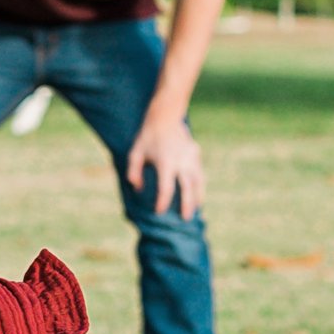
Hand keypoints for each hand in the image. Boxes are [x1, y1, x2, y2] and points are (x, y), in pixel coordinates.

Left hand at [123, 105, 203, 220]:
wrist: (165, 115)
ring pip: (198, 181)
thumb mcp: (135, 152)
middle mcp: (181, 161)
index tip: (159, 211)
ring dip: (197, 196)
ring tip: (195, 210)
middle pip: (187, 187)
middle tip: (185, 219)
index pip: (166, 188)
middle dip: (187, 204)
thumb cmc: (147, 136)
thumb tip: (137, 188)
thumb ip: (133, 171)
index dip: (163, 202)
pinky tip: (197, 194)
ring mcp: (191, 157)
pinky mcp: (196, 153)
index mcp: (165, 162)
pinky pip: (199, 173)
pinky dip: (199, 185)